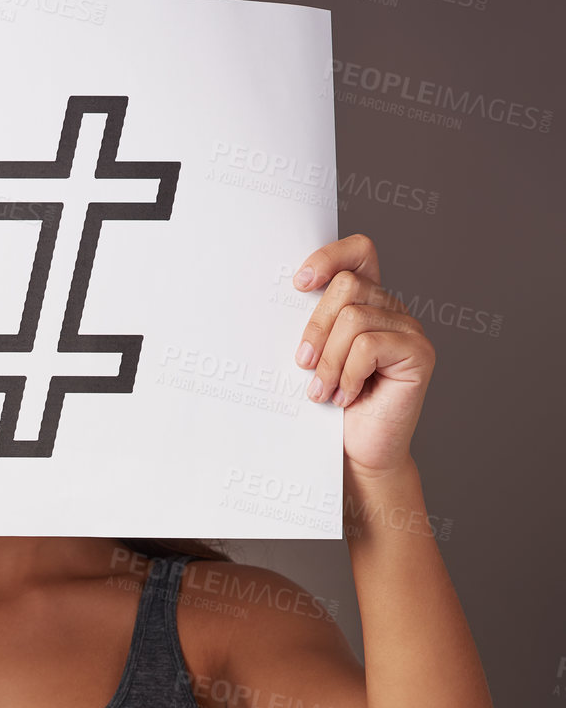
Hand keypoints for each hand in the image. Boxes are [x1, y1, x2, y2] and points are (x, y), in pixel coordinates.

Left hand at [291, 232, 435, 474]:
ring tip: (323, 391)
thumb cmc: (332, 410)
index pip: (359, 252)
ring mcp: (409, 329)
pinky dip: (348, 374)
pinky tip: (347, 396)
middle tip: (304, 365)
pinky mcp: (419, 353)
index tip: (299, 284)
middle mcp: (392, 309)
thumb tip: (289, 297)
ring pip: (354, 319)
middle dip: (316, 328)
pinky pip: (368, 346)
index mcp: (368, 302)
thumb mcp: (315, 359)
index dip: (330, 257)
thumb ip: (314, 325)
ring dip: (329, 361)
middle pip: (347, 287)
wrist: (357, 454)